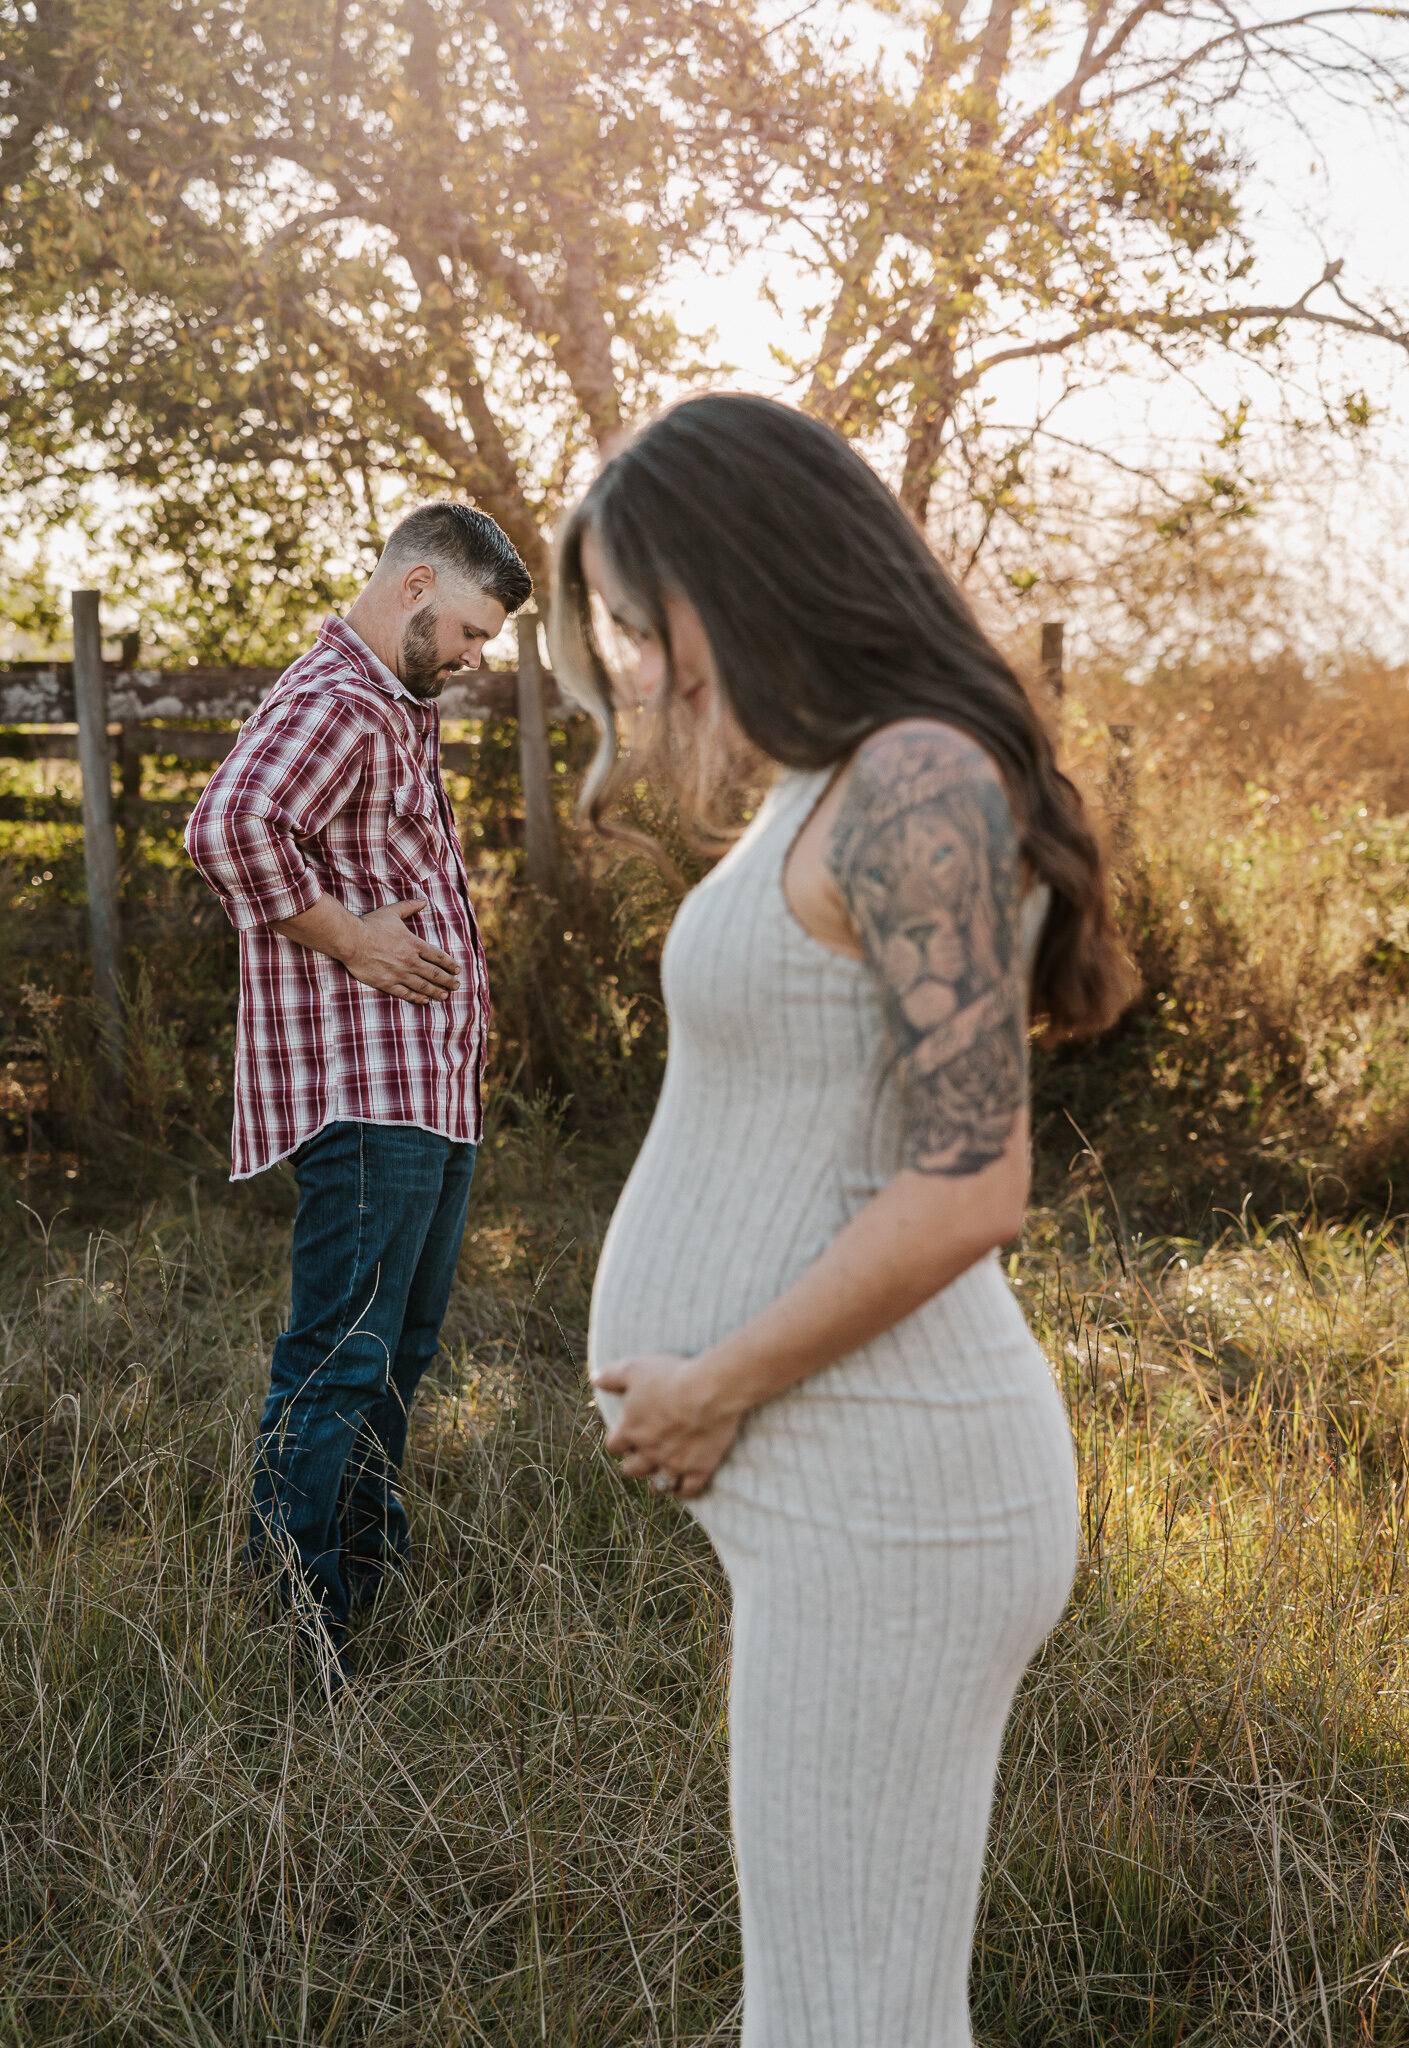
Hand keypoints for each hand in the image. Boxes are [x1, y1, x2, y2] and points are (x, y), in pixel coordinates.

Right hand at [342, 898, 460, 1003]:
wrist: (351, 940)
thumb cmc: (370, 925)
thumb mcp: (392, 912)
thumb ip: (409, 907)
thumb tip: (423, 900)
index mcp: (414, 944)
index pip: (438, 956)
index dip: (450, 964)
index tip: (457, 970)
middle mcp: (410, 961)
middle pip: (435, 974)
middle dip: (448, 981)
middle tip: (456, 986)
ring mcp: (399, 973)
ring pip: (423, 986)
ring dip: (436, 991)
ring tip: (445, 995)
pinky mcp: (387, 983)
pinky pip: (406, 993)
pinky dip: (417, 998)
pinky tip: (425, 1001)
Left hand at [592, 1352, 744, 1500]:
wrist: (709, 1391)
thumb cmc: (670, 1377)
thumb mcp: (635, 1368)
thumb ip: (612, 1376)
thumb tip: (595, 1379)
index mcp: (630, 1431)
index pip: (613, 1446)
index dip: (618, 1441)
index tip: (625, 1436)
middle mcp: (648, 1453)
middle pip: (632, 1469)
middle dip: (635, 1463)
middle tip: (643, 1454)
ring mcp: (674, 1464)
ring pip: (658, 1485)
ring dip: (657, 1480)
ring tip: (661, 1474)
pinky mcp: (699, 1469)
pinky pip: (688, 1491)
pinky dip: (684, 1491)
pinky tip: (683, 1486)